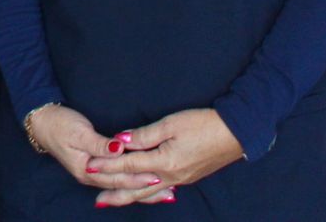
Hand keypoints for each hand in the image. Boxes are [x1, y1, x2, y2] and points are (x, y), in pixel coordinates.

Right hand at [27, 106, 170, 203]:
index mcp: (86, 170)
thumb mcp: (79, 132)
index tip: (157, 176)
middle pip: (122, 186)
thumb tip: (119, 150)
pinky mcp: (94, 166)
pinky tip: (143, 183)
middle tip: (169, 191)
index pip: (117, 177)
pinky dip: (132, 182)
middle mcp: (90, 176)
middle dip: (146, 189)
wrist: (41, 121)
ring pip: (121, 185)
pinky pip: (117, 178)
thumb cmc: (59, 124)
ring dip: (142, 189)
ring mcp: (92, 173)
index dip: (137, 176)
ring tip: (164, 193)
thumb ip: (100, 144)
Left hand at [83, 108, 242, 201]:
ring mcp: (180, 180)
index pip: (128, 165)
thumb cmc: (203, 125)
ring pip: (148, 193)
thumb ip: (144, 135)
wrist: (235, 134)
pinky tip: (142, 194)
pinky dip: (146, 194)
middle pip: (136, 188)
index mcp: (164, 162)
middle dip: (115, 192)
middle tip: (96, 200)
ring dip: (129, 197)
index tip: (89, 166)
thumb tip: (121, 141)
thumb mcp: (170, 124)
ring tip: (113, 201)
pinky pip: (161, 190)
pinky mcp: (187, 177)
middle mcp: (171, 176)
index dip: (107, 166)